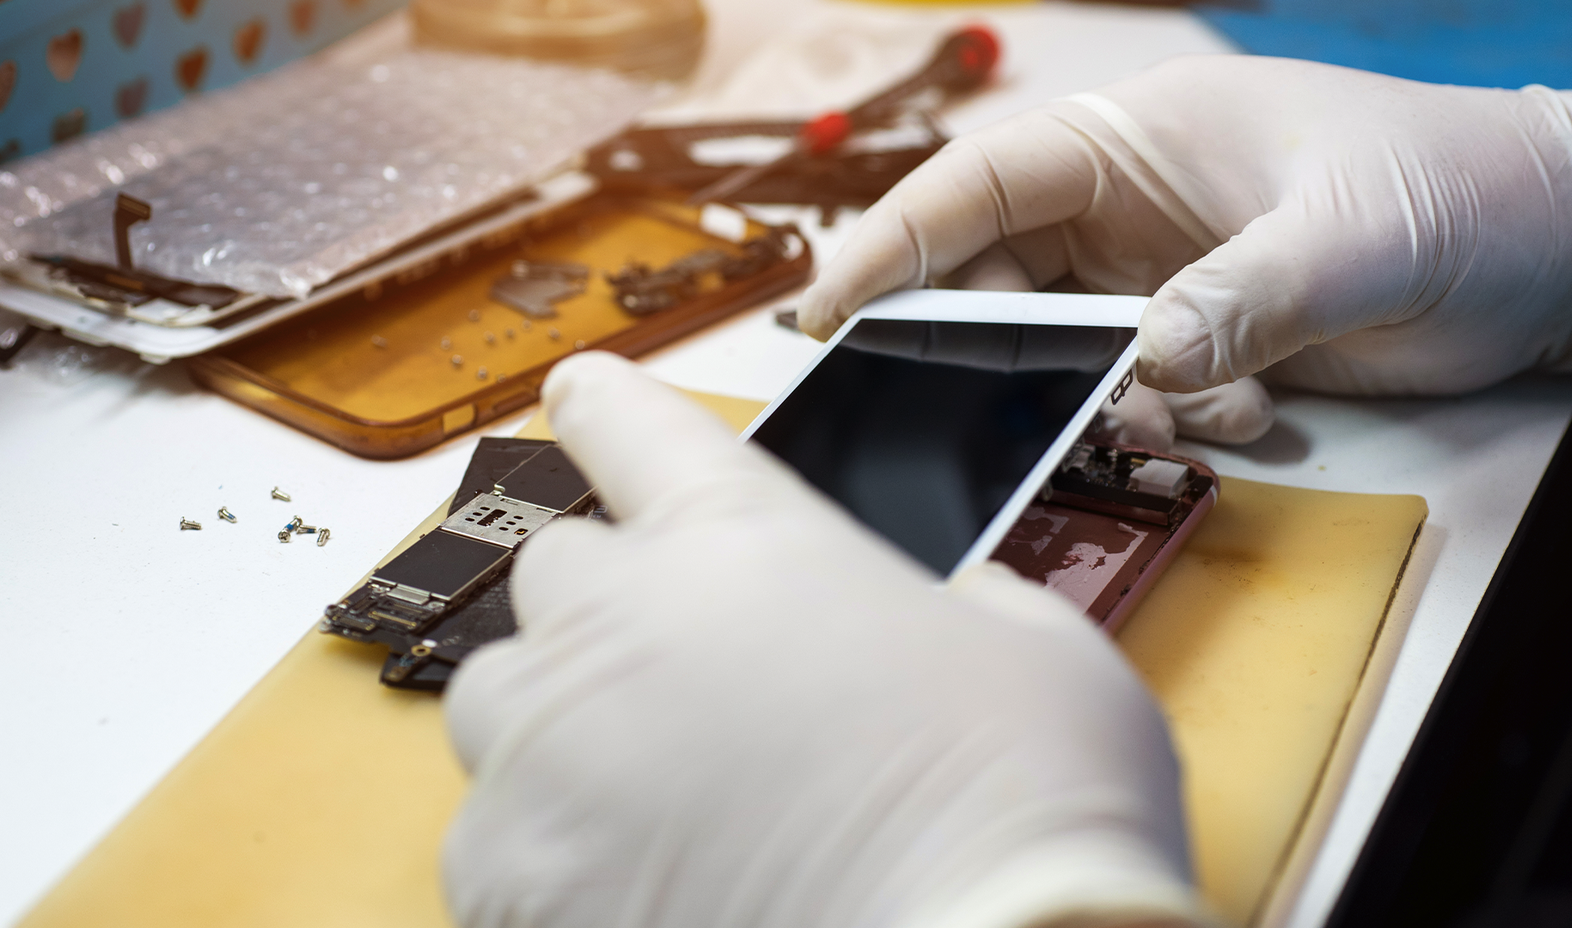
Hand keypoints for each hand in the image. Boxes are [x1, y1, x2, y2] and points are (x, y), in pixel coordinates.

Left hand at [441, 353, 1206, 927]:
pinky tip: (634, 890)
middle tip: (684, 679)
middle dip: (608, 609)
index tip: (575, 398)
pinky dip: (547, 855)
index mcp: (743, 538)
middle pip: (555, 572)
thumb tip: (945, 619)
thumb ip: (956, 604)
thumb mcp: (1037, 651)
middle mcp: (623, 623)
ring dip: (559, 726)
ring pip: (499, 702)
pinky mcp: (516, 881)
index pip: (632, 426)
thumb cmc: (1029, 807)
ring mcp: (553, 755)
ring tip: (649, 793)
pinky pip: (489, 839)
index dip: (603, 407)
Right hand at [800, 56, 1571, 407]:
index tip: (827, 314)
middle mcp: (1123, 207)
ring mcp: (1154, 278)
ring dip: (1093, 404)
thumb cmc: (1461, 191)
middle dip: (982, 352)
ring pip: (1056, 355)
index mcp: (1133, 139)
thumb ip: (1241, 295)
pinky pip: (1125, 397)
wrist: (1560, 250)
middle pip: (992, 281)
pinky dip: (1160, 425)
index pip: (978, 184)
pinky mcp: (1193, 343)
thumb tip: (1143, 363)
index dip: (894, 247)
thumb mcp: (1352, 237)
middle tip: (966, 418)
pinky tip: (1245, 414)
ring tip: (1182, 417)